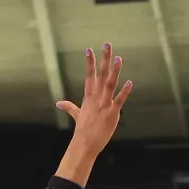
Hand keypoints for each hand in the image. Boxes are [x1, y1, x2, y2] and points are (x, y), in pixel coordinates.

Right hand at [57, 43, 132, 158]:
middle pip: (100, 75)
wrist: (85, 144)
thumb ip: (69, 107)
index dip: (90, 62)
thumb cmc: (83, 130)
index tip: (89, 49)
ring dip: (114, 71)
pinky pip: (119, 100)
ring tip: (118, 58)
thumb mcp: (76, 115)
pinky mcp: (112, 113)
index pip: (89, 76)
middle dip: (104, 59)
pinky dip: (124, 92)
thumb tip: (58, 103)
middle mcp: (96, 98)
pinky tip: (130, 82)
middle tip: (107, 44)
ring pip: (109, 84)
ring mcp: (104, 105)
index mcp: (89, 97)